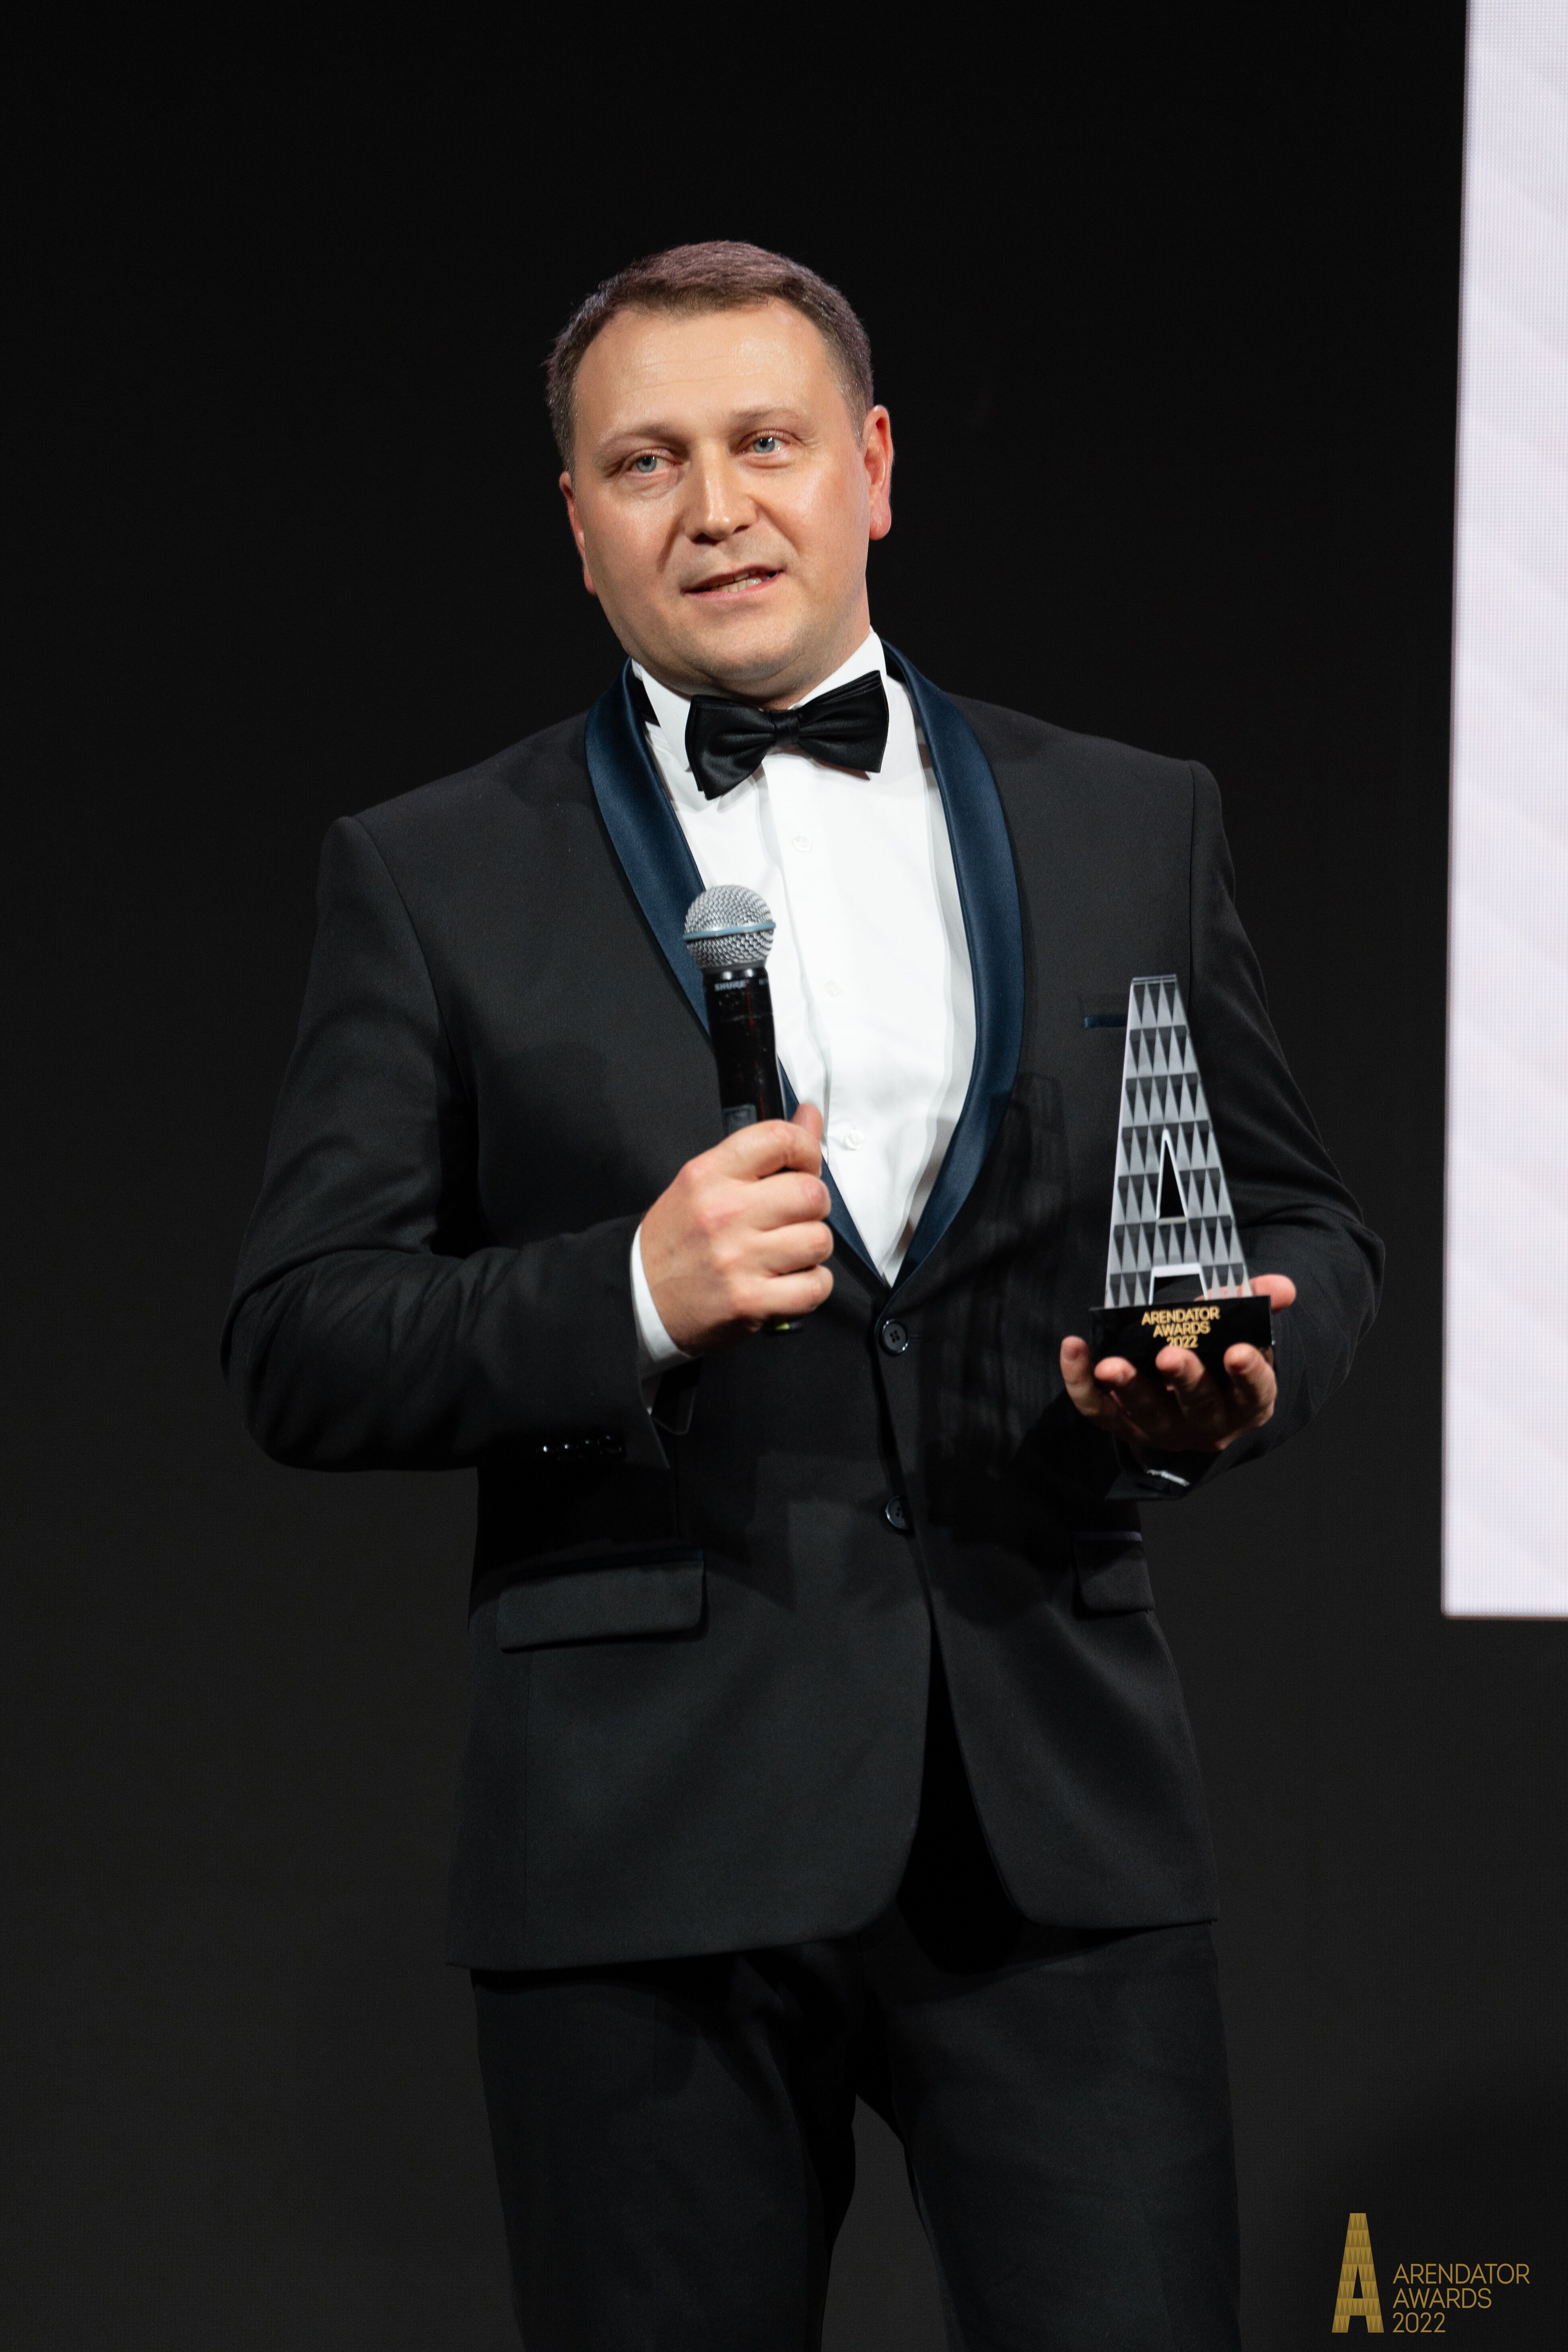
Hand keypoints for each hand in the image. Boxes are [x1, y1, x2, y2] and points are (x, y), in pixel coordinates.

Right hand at [640, 1103, 833, 1352]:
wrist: (639, 1298)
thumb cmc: (675, 1240)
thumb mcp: (705, 1183)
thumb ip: (761, 1151)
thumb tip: (809, 1117)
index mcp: (709, 1175)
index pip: (780, 1139)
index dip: (807, 1150)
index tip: (806, 1166)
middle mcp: (724, 1213)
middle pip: (811, 1193)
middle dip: (814, 1206)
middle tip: (795, 1216)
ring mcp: (737, 1259)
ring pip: (819, 1241)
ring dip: (812, 1248)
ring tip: (788, 1252)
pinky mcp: (749, 1301)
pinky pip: (815, 1286)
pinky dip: (812, 1286)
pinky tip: (789, 1281)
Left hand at [1059, 1274, 1296, 1455]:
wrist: (1189, 1402)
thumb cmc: (1218, 1359)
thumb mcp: (1242, 1334)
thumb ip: (1257, 1307)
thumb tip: (1281, 1288)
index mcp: (1245, 1402)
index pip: (1253, 1393)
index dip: (1248, 1374)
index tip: (1239, 1352)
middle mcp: (1207, 1423)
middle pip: (1198, 1406)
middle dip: (1185, 1379)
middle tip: (1170, 1356)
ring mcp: (1163, 1428)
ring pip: (1146, 1413)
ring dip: (1128, 1387)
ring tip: (1111, 1364)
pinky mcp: (1122, 1425)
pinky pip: (1098, 1410)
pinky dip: (1081, 1384)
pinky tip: (1073, 1349)